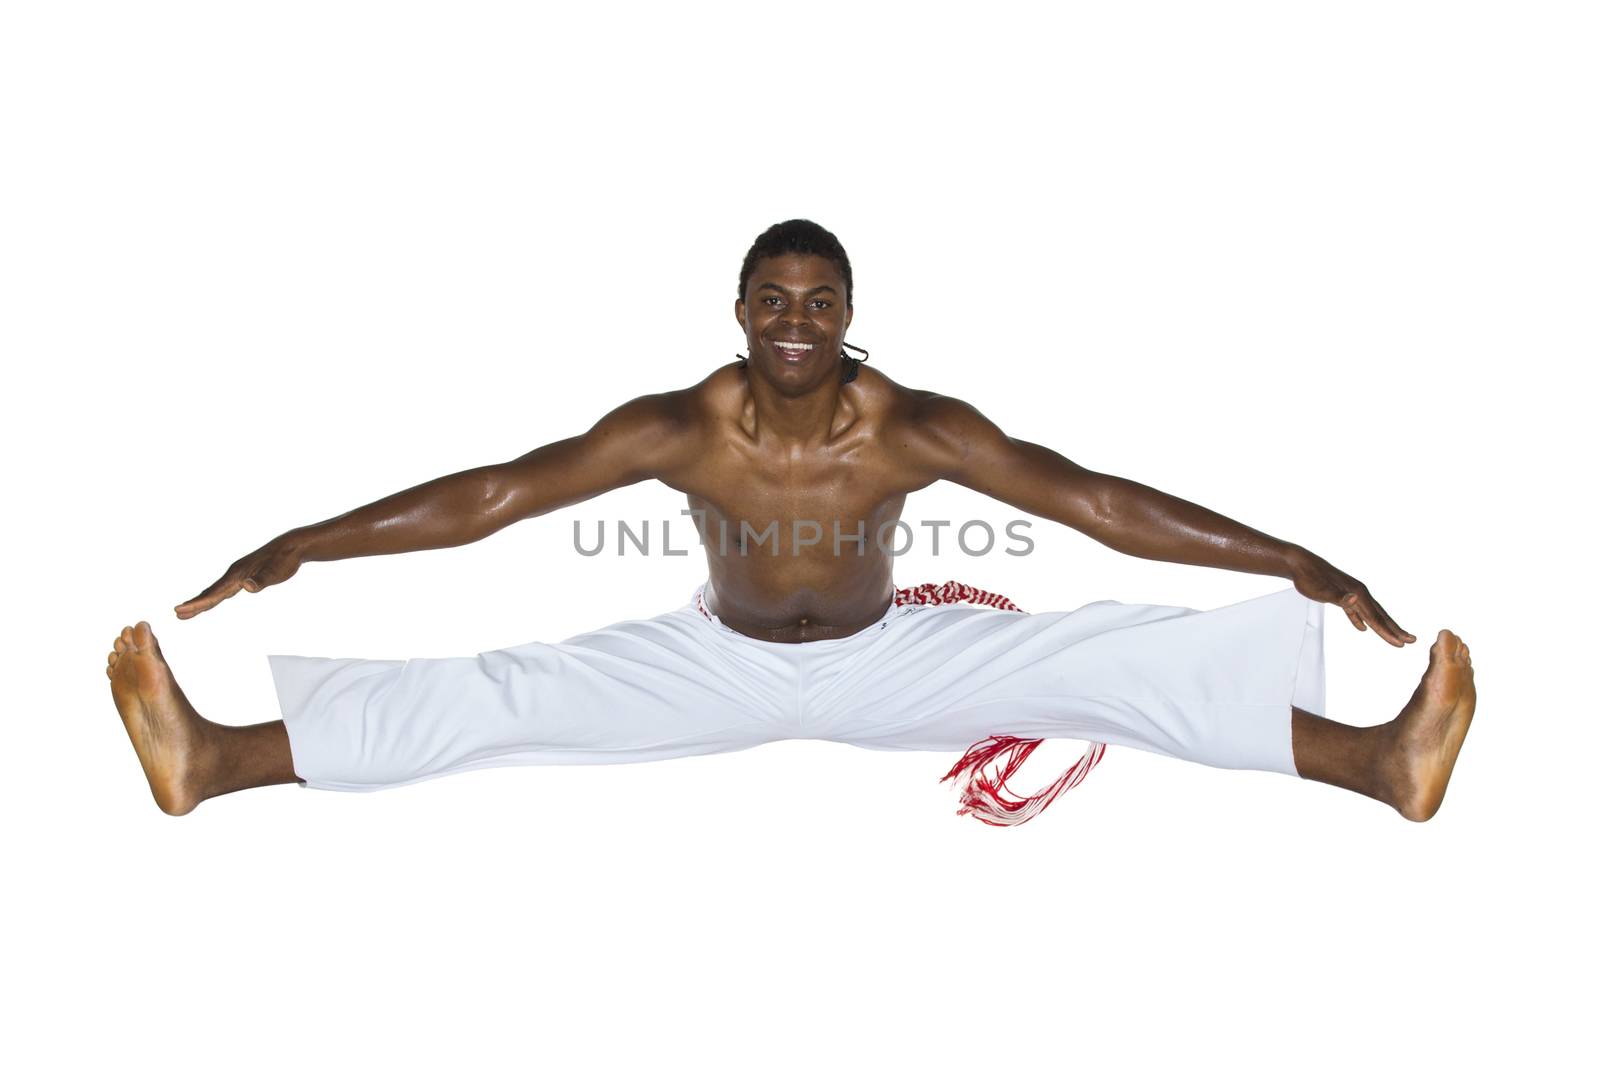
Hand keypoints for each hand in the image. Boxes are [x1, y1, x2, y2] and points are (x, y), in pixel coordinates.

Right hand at [175, 535, 304, 618]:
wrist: (292, 546)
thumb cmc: (284, 560)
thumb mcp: (275, 573)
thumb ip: (260, 581)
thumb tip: (247, 587)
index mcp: (237, 575)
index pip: (213, 594)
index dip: (197, 604)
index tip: (180, 611)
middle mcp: (234, 573)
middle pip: (210, 592)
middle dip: (194, 604)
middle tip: (177, 614)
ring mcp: (238, 573)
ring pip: (216, 590)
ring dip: (202, 601)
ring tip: (189, 611)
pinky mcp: (245, 574)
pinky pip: (225, 588)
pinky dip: (215, 595)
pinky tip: (214, 599)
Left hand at [1287, 549, 1414, 646]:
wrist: (1301, 564)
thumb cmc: (1311, 578)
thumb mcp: (1323, 590)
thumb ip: (1339, 597)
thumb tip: (1354, 599)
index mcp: (1358, 594)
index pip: (1376, 618)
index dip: (1388, 632)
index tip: (1402, 644)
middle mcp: (1359, 593)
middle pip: (1380, 616)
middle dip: (1395, 629)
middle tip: (1411, 641)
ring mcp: (1351, 594)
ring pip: (1371, 614)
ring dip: (1382, 626)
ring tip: (1394, 636)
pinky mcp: (1341, 595)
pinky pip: (1356, 611)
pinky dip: (1360, 620)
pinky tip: (1362, 628)